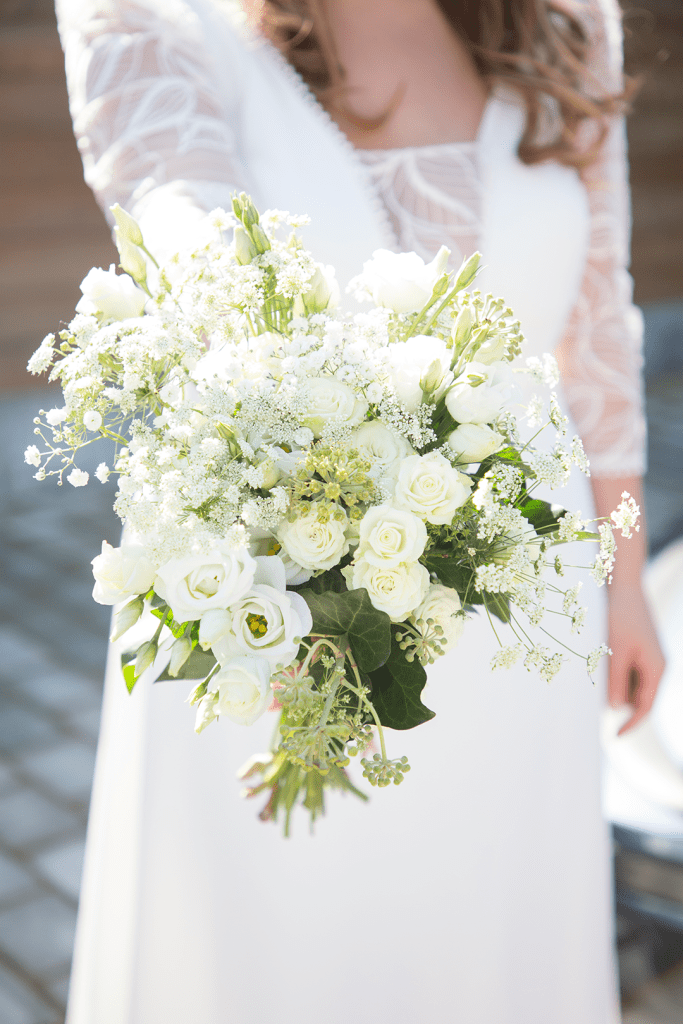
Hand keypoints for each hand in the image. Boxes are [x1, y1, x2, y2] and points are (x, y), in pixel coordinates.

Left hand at [607, 582, 664, 734]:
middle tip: (593, 695)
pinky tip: (600, 664)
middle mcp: (656, 667)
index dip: (630, 725)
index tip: (614, 737)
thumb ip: (616, 680)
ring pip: (631, 686)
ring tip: (596, 671)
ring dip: (615, 687)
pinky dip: (615, 675)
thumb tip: (616, 709)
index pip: (645, 708)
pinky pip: (628, 673)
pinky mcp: (639, 651)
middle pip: (638, 699)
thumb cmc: (620, 616)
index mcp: (656, 669)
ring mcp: (649, 659)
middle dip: (618, 702)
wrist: (624, 586)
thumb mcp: (615, 650)